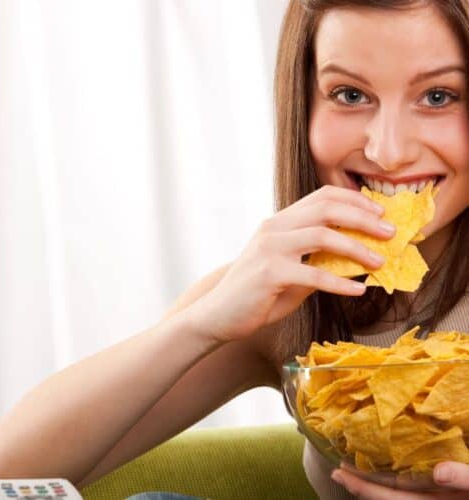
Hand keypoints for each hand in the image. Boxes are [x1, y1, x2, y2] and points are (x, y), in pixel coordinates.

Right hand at [190, 184, 394, 342]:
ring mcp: (269, 249)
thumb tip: (355, 260)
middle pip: (326, 209)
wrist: (217, 313)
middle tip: (390, 233)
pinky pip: (314, 275)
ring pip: (323, 236)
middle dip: (364, 218)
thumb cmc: (254, 293)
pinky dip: (341, 283)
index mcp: (278, 222)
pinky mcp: (269, 274)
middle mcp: (274, 228)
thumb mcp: (287, 270)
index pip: (321, 197)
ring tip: (381, 261)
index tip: (379, 214)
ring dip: (358, 248)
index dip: (354, 201)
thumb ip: (315, 261)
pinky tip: (359, 290)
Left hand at [331, 462, 468, 498]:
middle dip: (363, 488)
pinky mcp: (449, 496)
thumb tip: (439, 471)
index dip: (364, 489)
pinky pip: (419, 493)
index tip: (337, 473)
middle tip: (338, 469)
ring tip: (357, 468)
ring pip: (403, 498)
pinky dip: (401, 483)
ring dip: (379, 486)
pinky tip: (395, 469)